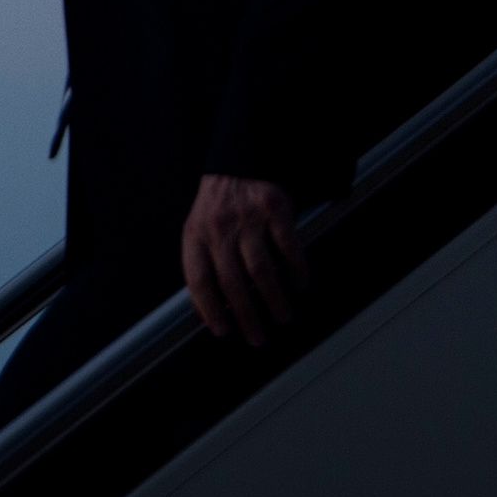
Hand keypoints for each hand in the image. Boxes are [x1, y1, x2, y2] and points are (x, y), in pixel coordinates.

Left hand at [180, 173, 310, 347]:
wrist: (241, 159)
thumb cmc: (219, 205)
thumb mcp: (198, 229)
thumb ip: (201, 265)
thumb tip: (208, 314)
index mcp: (195, 235)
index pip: (199, 280)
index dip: (210, 310)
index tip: (224, 332)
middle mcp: (219, 228)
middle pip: (232, 282)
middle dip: (247, 316)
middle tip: (259, 338)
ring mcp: (248, 218)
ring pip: (261, 270)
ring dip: (274, 299)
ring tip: (283, 317)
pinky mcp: (274, 208)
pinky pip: (288, 246)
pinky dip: (296, 269)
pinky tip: (301, 284)